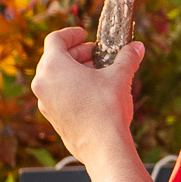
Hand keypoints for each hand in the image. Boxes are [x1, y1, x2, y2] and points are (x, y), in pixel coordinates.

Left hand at [32, 26, 146, 165]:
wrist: (103, 147)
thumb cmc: (107, 109)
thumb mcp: (120, 77)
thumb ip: (127, 58)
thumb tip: (137, 47)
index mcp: (53, 67)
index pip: (55, 40)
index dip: (71, 34)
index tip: (84, 34)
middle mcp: (43, 84)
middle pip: (54, 58)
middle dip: (76, 53)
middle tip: (95, 53)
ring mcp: (45, 103)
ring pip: (55, 78)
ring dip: (74, 71)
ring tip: (97, 72)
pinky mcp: (52, 118)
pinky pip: (58, 94)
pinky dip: (71, 87)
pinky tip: (92, 92)